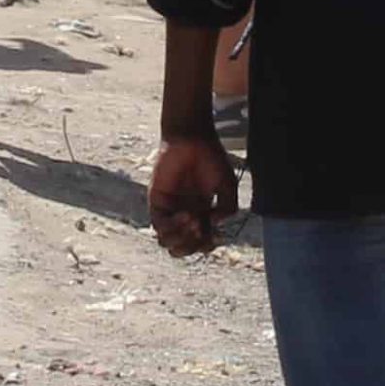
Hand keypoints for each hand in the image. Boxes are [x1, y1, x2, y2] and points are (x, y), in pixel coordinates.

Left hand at [150, 134, 238, 256]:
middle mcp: (182, 214)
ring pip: (166, 241)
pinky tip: (188, 214)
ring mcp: (169, 209)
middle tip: (203, 232)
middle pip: (180, 248)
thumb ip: (228, 208)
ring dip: (183, 240)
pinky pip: (159, 225)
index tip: (217, 237)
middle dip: (192, 248)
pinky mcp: (156, 201)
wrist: (193, 138)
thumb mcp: (228, 186)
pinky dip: (174, 226)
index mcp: (199, 214)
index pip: (198, 243)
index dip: (206, 246)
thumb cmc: (211, 158)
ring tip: (195, 222)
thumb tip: (214, 226)